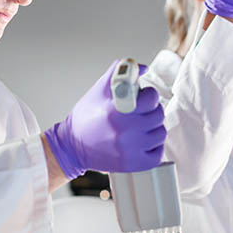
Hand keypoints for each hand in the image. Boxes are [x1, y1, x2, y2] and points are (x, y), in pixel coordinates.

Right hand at [44, 61, 165, 178]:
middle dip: (152, 110)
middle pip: (158, 116)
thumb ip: (120, 72)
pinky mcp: (133, 164)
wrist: (72, 147)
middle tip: (142, 112)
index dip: (149, 95)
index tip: (143, 97)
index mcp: (117, 111)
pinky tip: (143, 141)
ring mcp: (130, 150)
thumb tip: (143, 67)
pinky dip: (154, 146)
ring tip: (141, 126)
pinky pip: (158, 153)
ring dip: (154, 128)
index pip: (151, 99)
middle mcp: (125, 131)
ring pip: (160, 134)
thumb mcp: (98, 90)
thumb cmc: (86, 117)